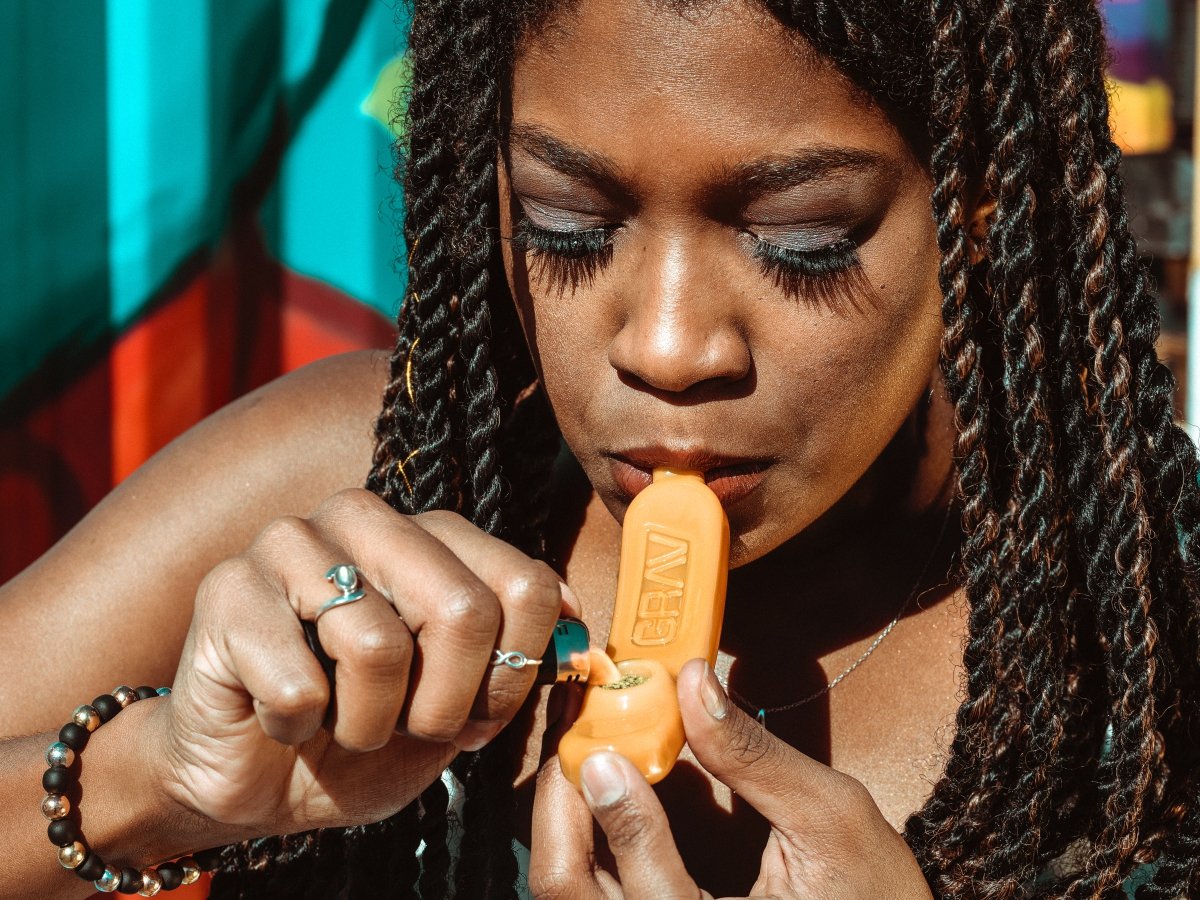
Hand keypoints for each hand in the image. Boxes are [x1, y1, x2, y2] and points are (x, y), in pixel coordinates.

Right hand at [148, 488, 570, 841]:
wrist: (256, 780)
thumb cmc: (366, 734)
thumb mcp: (461, 708)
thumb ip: (520, 666)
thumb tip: (583, 642)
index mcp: (433, 535)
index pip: (525, 584)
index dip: (513, 674)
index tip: (476, 715)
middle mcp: (366, 518)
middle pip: (463, 610)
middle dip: (446, 705)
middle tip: (408, 728)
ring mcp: (290, 542)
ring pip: (378, 647)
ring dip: (368, 724)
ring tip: (338, 719)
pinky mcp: (225, 588)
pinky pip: (297, 684)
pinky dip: (297, 728)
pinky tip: (280, 715)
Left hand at [530, 659, 932, 899]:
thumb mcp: (832, 818)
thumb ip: (753, 756)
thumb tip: (691, 682)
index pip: (644, 890)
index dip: (618, 809)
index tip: (608, 747)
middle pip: (572, 896)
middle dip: (562, 811)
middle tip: (576, 745)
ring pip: (572, 896)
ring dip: (568, 823)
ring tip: (586, 761)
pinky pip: (598, 895)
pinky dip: (588, 844)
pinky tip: (605, 797)